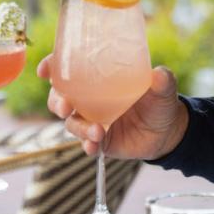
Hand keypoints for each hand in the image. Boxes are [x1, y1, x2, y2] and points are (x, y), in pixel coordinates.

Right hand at [36, 56, 187, 158]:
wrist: (168, 131)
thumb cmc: (159, 101)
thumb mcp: (163, 88)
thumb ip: (162, 80)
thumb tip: (160, 74)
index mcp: (98, 79)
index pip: (68, 70)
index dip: (53, 67)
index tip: (45, 70)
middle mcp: (90, 99)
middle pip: (60, 98)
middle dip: (57, 101)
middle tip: (66, 106)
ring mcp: (92, 121)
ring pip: (72, 123)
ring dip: (79, 127)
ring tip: (97, 131)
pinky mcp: (100, 141)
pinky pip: (87, 143)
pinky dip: (88, 145)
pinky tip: (94, 145)